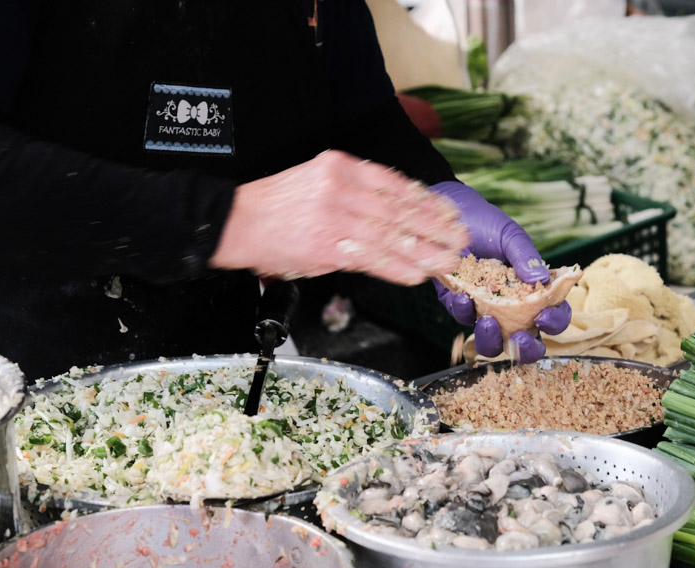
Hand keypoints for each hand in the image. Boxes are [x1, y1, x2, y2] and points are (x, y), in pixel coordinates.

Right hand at [210, 150, 469, 285]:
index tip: (449, 213)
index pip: (395, 183)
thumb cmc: (276, 207)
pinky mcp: (327, 247)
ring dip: (426, 252)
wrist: (234, 223)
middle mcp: (340, 187)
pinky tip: (419, 274)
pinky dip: (399, 268)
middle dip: (435, 228)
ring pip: (392, 236)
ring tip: (449, 261)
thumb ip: (356, 193)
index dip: (427, 201)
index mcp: (340, 166)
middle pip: (400, 210)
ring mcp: (334, 217)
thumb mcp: (317, 181)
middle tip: (460, 240)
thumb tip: (397, 214)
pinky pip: (373, 259)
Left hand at [430, 181, 571, 362]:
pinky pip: (463, 318)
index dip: (555, 322)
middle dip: (526, 349)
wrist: (452, 213)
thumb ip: (526, 255)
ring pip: (493, 342)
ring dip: (491, 340)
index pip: (555, 314)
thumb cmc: (488, 223)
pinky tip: (463, 296)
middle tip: (519, 338)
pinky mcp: (459, 305)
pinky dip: (463, 311)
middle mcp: (513, 306)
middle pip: (527, 341)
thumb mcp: (511, 235)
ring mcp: (486, 309)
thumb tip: (540, 279)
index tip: (543, 316)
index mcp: (535, 290)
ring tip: (486, 321)